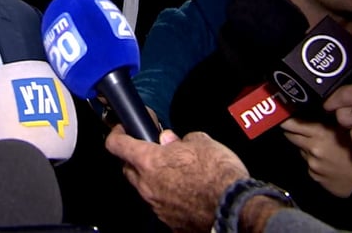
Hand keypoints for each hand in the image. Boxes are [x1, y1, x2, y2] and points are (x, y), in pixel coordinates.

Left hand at [105, 126, 247, 231]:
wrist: (235, 207)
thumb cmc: (218, 174)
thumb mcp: (202, 142)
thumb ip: (180, 139)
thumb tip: (172, 140)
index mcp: (149, 161)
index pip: (117, 145)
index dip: (117, 133)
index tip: (122, 130)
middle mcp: (147, 186)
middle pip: (128, 169)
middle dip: (136, 158)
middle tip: (153, 150)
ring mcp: (157, 206)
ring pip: (144, 188)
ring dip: (153, 179)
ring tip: (175, 171)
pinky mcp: (170, 221)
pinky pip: (161, 205)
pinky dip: (167, 196)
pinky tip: (185, 191)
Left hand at [280, 117, 351, 197]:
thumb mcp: (345, 129)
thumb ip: (326, 120)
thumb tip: (311, 110)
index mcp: (320, 133)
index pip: (291, 123)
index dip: (285, 119)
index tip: (282, 115)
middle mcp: (312, 148)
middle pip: (290, 135)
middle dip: (292, 130)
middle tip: (298, 126)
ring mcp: (311, 163)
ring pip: (299, 149)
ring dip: (304, 145)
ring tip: (321, 146)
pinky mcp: (313, 175)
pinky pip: (307, 163)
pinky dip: (312, 159)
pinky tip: (326, 160)